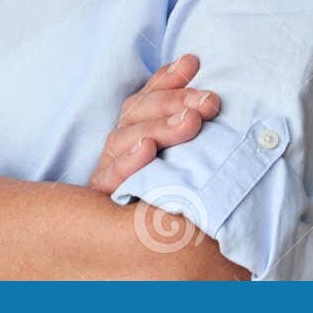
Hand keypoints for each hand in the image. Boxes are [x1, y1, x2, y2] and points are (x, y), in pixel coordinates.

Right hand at [86, 53, 219, 193]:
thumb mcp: (182, 153)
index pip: (149, 96)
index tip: (193, 63)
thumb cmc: (170, 193)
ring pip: (126, 139)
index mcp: (136, 128)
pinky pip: (112, 179)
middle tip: (208, 102)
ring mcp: (110, 169)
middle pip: (138, 113)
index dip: (169, 78)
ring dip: (158, 127)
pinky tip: (148, 151)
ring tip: (189, 123)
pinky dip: (130, 163)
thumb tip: (199, 69)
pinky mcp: (104, 197)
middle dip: (173, 101)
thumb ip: (189, 116)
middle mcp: (120, 144)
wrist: (148, 248)